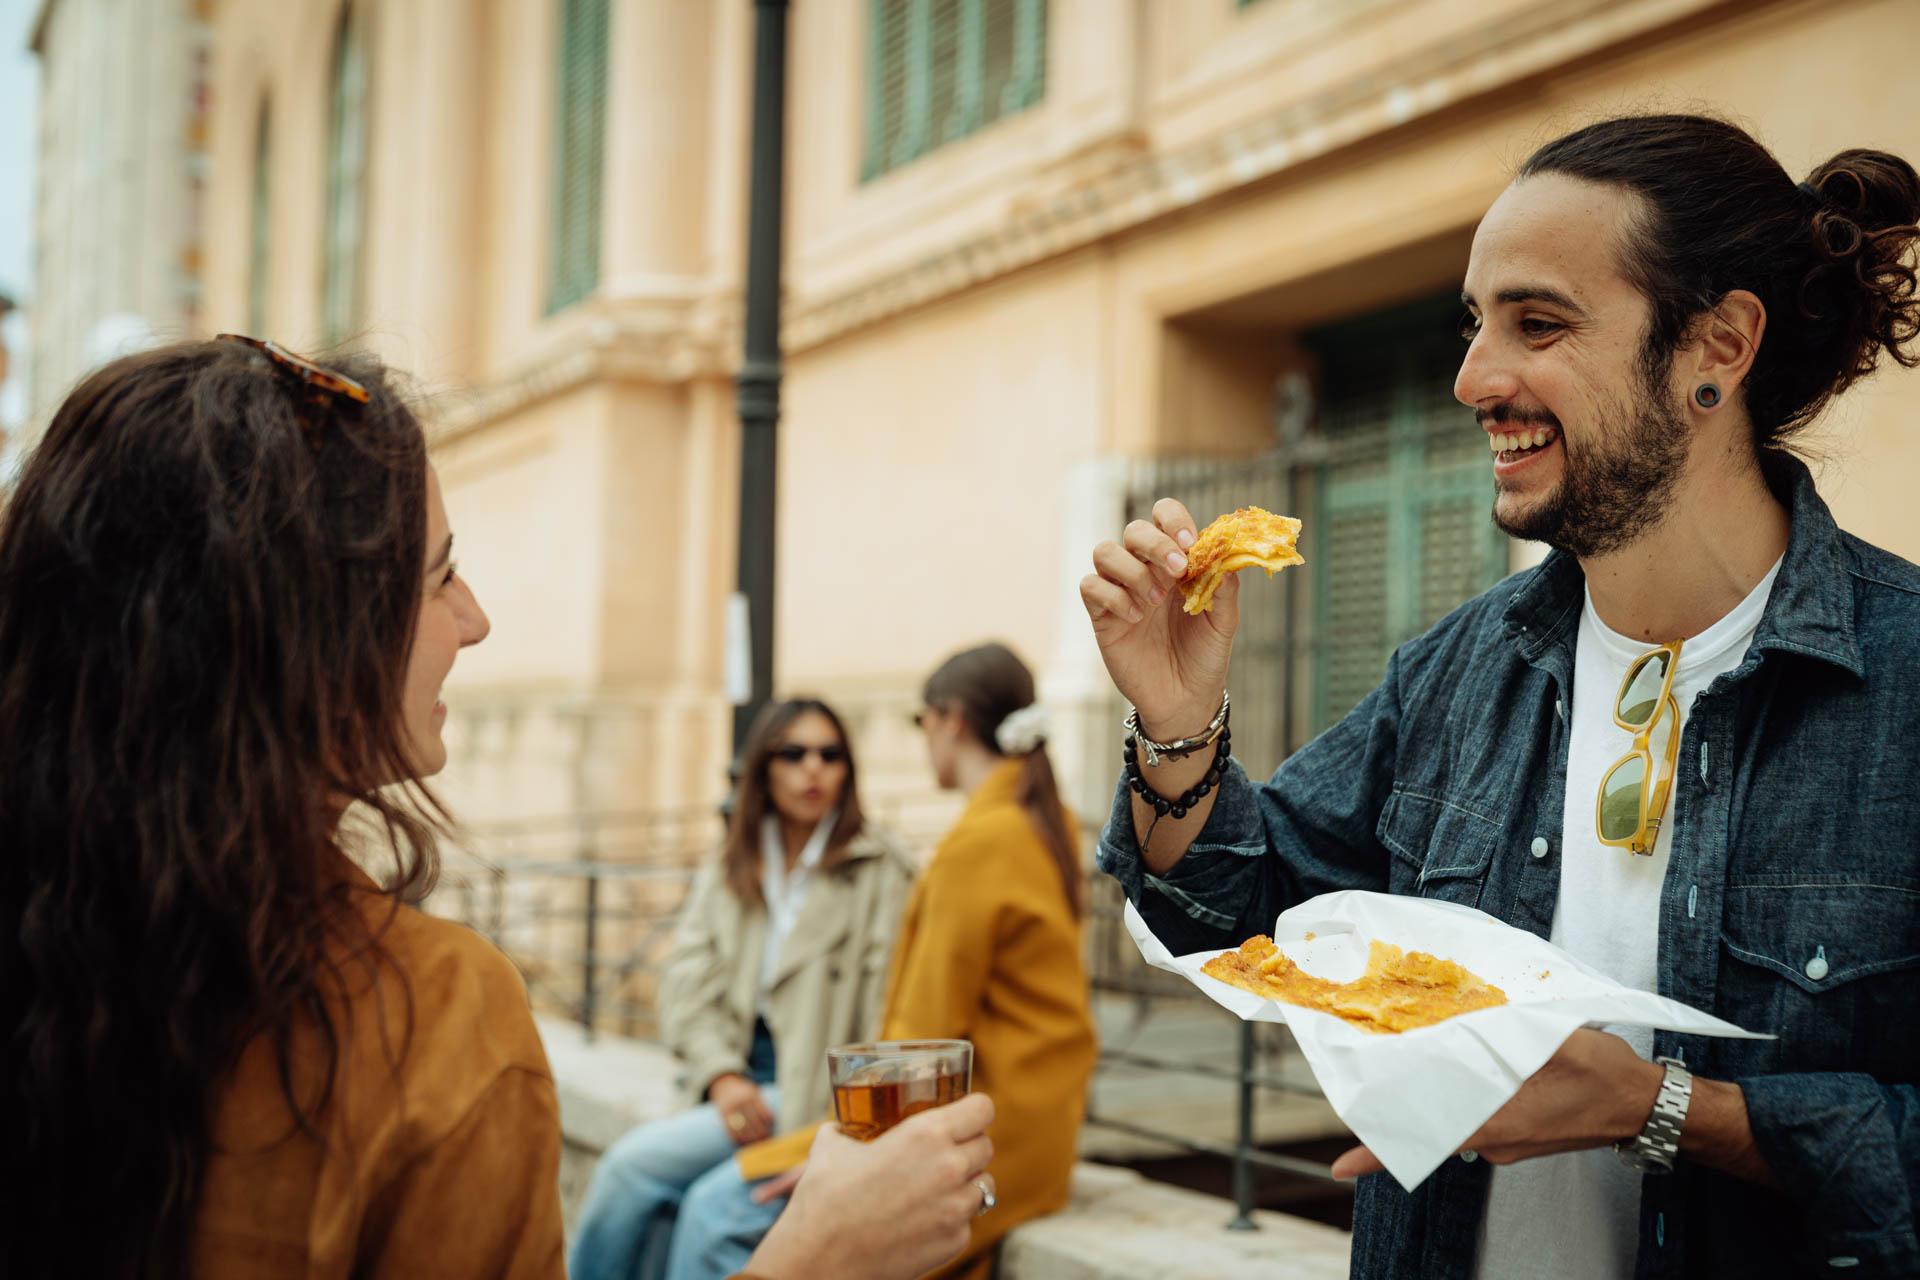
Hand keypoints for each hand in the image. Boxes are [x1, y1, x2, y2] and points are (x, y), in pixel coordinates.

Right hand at [709, 1073, 774, 1146]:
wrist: (724, 1085)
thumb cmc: (745, 1091)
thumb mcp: (754, 1091)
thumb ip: (763, 1104)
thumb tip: (777, 1123)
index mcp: (752, 1095)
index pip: (764, 1113)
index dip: (769, 1124)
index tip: (772, 1128)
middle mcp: (741, 1102)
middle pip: (754, 1123)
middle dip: (761, 1134)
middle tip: (766, 1140)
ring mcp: (731, 1109)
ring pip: (743, 1129)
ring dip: (751, 1139)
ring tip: (757, 1144)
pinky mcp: (723, 1115)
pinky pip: (731, 1131)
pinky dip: (738, 1139)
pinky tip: (744, 1143)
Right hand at [744, 1093, 996, 1279]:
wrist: (821, 1260)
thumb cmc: (825, 1200)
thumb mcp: (831, 1148)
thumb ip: (845, 1131)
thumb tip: (840, 1128)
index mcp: (927, 1134)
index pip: (982, 1109)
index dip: (973, 1109)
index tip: (963, 1114)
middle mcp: (951, 1168)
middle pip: (985, 1146)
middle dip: (968, 1146)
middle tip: (944, 1152)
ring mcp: (957, 1208)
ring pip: (983, 1185)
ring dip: (965, 1183)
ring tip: (936, 1187)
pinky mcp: (955, 1242)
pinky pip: (966, 1221)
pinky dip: (951, 1218)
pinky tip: (922, 1219)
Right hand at [1080, 497, 1235, 737]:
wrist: (1185, 700)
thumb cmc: (1205, 657)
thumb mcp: (1223, 622)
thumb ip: (1223, 587)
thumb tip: (1223, 553)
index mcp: (1176, 562)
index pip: (1164, 517)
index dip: (1173, 520)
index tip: (1190, 543)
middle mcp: (1145, 569)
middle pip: (1135, 529)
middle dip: (1155, 543)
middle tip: (1177, 570)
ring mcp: (1121, 591)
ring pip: (1105, 551)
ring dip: (1132, 571)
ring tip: (1155, 600)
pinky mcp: (1101, 615)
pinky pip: (1091, 586)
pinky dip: (1113, 596)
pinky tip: (1135, 619)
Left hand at [1330, 1029, 1661, 1178]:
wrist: (1648, 1105)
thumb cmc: (1604, 1075)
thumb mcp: (1552, 1041)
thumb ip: (1503, 1033)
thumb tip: (1463, 1020)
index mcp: (1497, 1124)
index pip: (1426, 1140)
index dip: (1381, 1154)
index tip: (1342, 1167)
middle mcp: (1496, 1141)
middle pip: (1436, 1121)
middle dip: (1406, 1097)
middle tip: (1374, 1068)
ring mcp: (1508, 1140)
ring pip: (1459, 1114)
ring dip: (1441, 1087)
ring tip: (1421, 1049)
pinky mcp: (1520, 1133)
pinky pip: (1481, 1115)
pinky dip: (1468, 1090)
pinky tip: (1470, 1060)